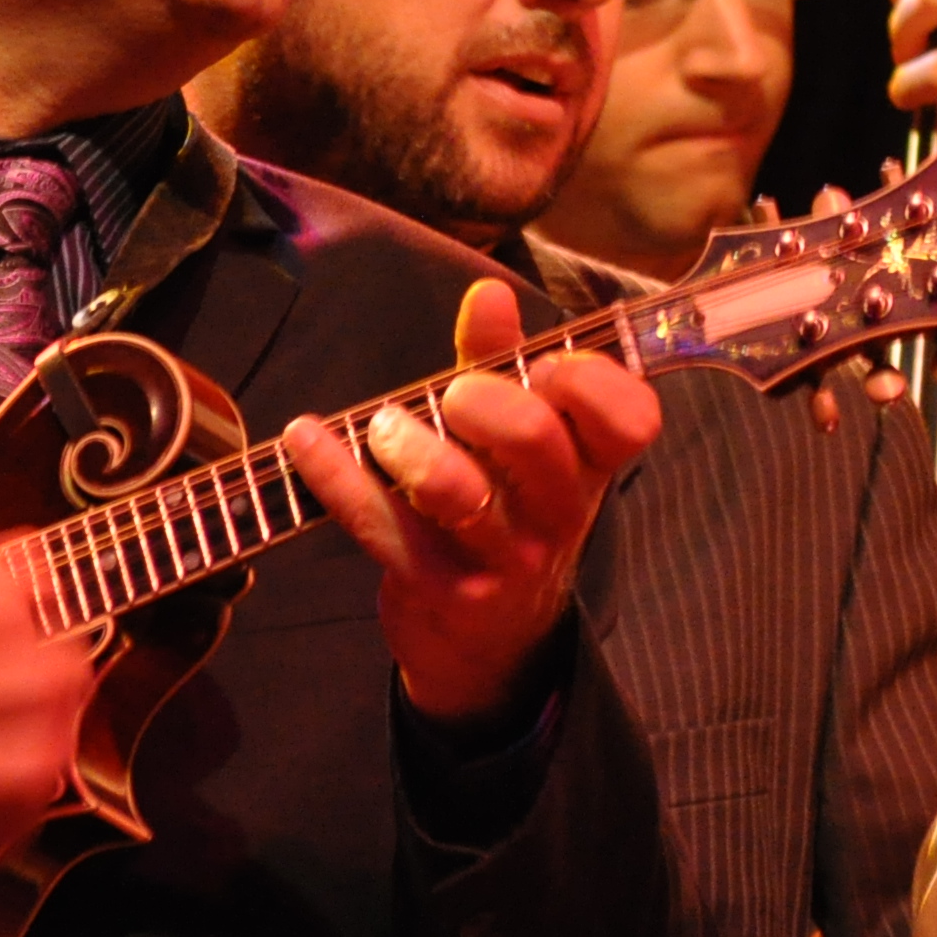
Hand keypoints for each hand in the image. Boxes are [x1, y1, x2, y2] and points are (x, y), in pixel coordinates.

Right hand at [0, 523, 79, 860]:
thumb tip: (23, 557)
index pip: (19, 608)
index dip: (47, 605)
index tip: (47, 609)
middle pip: (46, 681)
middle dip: (66, 668)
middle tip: (61, 665)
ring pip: (35, 759)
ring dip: (58, 737)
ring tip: (52, 724)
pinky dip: (23, 804)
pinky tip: (22, 779)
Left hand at [286, 278, 661, 722]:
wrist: (489, 644)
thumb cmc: (505, 511)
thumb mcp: (516, 441)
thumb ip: (502, 363)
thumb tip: (489, 292)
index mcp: (590, 465)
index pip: (630, 419)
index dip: (591, 379)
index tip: (547, 364)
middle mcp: (559, 512)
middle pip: (537, 442)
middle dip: (486, 400)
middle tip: (454, 396)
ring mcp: (504, 558)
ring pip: (459, 493)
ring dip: (410, 445)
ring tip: (383, 428)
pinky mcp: (442, 590)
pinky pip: (384, 527)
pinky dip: (337, 476)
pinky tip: (306, 439)